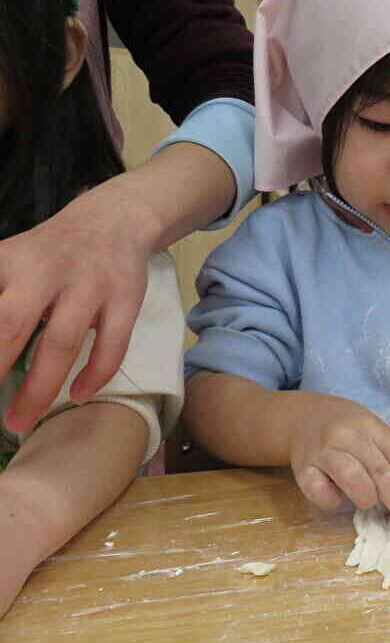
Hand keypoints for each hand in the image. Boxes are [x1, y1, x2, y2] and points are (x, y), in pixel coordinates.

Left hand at [0, 189, 151, 432]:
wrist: (115, 221)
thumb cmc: (50, 254)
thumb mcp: (8, 263)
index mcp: (8, 262)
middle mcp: (46, 271)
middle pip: (11, 324)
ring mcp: (90, 285)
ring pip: (62, 341)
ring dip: (39, 387)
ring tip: (19, 421)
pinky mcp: (125, 298)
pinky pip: (112, 344)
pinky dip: (95, 374)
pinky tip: (78, 396)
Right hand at [288, 396, 389, 530]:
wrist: (305, 417)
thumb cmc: (351, 431)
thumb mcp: (377, 432)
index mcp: (373, 428)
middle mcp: (349, 437)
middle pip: (381, 471)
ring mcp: (324, 451)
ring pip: (351, 475)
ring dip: (368, 496)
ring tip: (373, 507)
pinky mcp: (302, 469)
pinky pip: (318, 489)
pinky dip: (331, 500)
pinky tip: (340, 503)